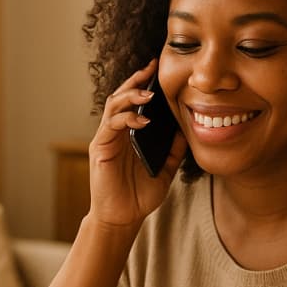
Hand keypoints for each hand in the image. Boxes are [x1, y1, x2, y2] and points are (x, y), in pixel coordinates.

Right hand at [88, 59, 186, 228]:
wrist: (122, 218)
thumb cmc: (139, 195)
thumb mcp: (165, 170)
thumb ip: (174, 150)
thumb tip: (186, 130)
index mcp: (128, 134)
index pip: (133, 102)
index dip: (142, 84)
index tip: (157, 69)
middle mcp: (114, 133)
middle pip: (120, 96)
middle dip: (135, 80)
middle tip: (151, 68)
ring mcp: (106, 139)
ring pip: (113, 105)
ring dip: (130, 95)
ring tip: (149, 93)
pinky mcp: (100, 149)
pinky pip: (111, 125)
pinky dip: (126, 118)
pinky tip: (143, 119)